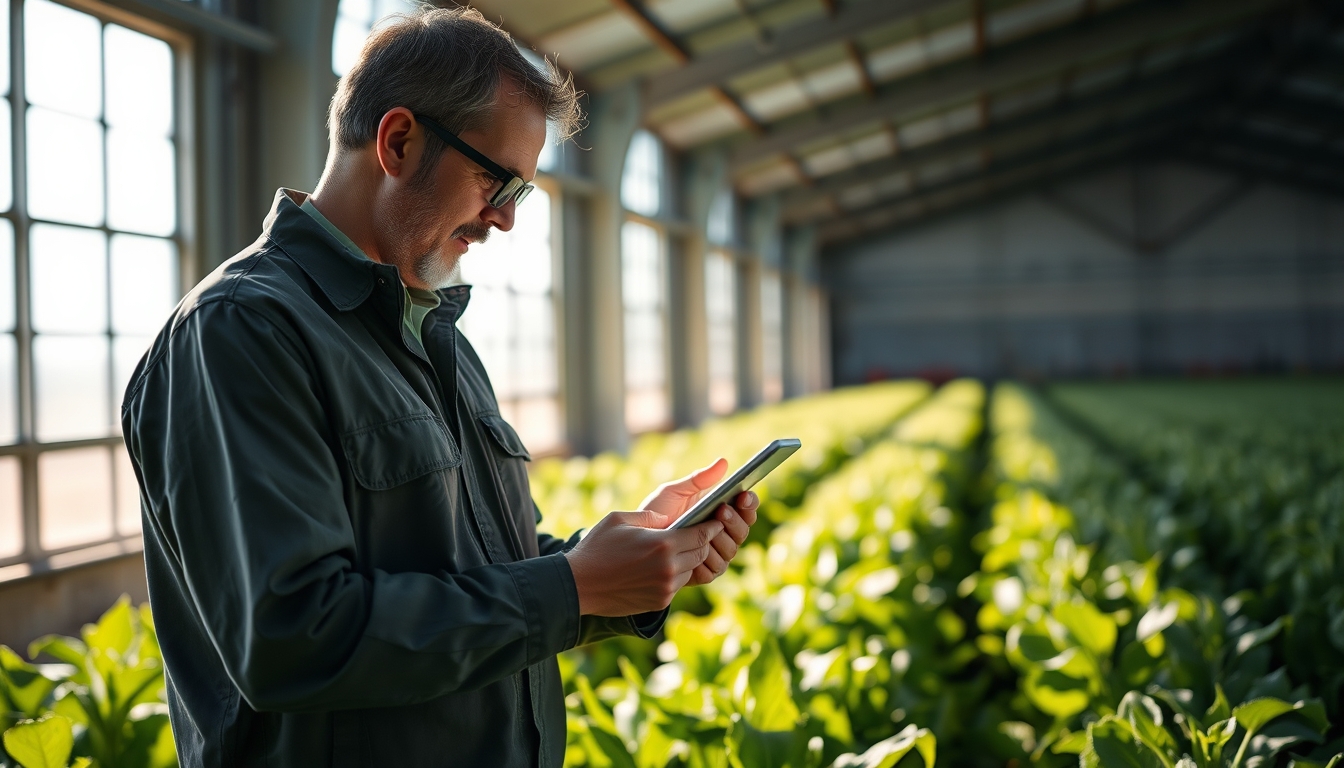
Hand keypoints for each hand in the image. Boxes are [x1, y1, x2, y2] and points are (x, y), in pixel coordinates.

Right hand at [563, 509, 722, 616]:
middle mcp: (669, 567)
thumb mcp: (620, 519)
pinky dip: (676, 574)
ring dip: (689, 559)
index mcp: (663, 543)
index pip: (702, 534)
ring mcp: (665, 587)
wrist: (579, 585)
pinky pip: (677, 584)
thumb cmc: (597, 548)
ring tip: (681, 548)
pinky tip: (664, 565)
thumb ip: (650, 516)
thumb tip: (669, 518)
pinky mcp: (659, 601)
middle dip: (703, 542)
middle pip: (701, 553)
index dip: (712, 526)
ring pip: (691, 569)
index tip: (716, 520)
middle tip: (702, 533)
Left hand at [639, 459, 759, 585]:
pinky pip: (717, 567)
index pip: (746, 507)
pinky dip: (709, 559)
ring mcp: (717, 553)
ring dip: (721, 539)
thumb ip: (698, 479)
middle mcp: (724, 533)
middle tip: (721, 510)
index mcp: (722, 511)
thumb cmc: (659, 511)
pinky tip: (698, 552)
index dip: (750, 502)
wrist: (639, 539)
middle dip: (735, 519)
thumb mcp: (675, 491)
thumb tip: (723, 462)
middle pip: (744, 529)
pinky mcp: (706, 572)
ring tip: (708, 529)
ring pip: (732, 549)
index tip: (743, 495)